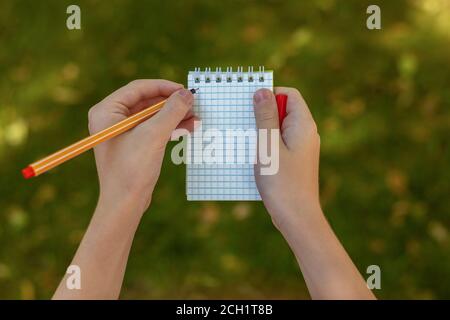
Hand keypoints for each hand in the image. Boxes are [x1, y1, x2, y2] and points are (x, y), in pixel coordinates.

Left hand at [88, 79, 194, 214]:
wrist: (125, 204)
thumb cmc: (132, 170)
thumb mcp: (154, 136)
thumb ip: (171, 111)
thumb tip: (187, 94)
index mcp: (107, 111)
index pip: (138, 88)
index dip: (164, 87)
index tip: (184, 90)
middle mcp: (111, 118)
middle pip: (146, 101)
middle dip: (171, 103)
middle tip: (193, 104)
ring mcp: (122, 132)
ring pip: (152, 115)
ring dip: (174, 116)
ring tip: (195, 119)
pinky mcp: (132, 144)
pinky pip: (153, 128)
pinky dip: (170, 127)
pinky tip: (188, 128)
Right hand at [253, 87, 320, 226]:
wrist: (297, 216)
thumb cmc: (282, 181)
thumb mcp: (268, 145)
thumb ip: (265, 116)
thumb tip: (262, 91)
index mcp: (303, 124)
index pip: (289, 95)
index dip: (269, 95)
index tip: (250, 105)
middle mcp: (306, 133)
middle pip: (283, 110)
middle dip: (262, 114)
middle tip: (244, 124)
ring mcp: (301, 148)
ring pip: (279, 128)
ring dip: (261, 131)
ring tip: (247, 143)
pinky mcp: (295, 161)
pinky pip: (279, 144)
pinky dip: (266, 145)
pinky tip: (253, 157)